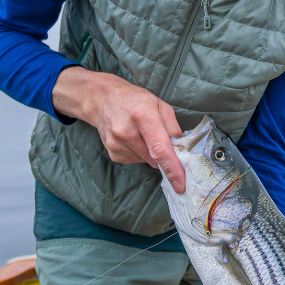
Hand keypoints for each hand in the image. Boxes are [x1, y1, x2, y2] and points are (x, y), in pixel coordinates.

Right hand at [52, 67, 186, 192]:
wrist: (104, 99)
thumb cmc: (136, 100)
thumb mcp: (160, 105)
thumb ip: (173, 128)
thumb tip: (180, 151)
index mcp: (143, 115)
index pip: (160, 149)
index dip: (172, 168)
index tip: (180, 184)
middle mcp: (126, 131)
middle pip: (154, 157)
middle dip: (165, 156)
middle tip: (164, 140)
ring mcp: (116, 144)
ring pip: (147, 161)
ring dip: (151, 153)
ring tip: (143, 133)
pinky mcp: (112, 153)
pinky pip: (136, 161)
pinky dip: (141, 153)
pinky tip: (134, 139)